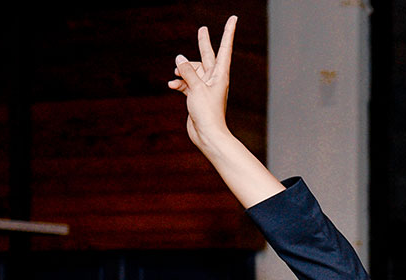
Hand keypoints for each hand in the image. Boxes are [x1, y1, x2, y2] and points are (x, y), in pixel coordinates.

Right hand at [168, 16, 236, 151]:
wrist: (207, 135)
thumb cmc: (207, 112)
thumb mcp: (196, 88)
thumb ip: (188, 71)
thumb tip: (179, 59)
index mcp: (220, 75)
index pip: (225, 49)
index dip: (228, 33)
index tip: (233, 19)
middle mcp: (214, 79)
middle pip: (207, 56)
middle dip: (203, 43)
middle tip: (202, 29)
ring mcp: (205, 87)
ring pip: (192, 70)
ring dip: (182, 70)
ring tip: (175, 73)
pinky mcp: (197, 95)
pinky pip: (186, 83)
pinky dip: (179, 82)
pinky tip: (172, 84)